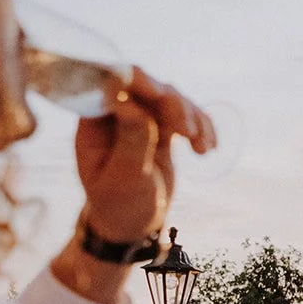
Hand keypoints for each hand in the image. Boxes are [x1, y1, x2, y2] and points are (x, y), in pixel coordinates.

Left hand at [74, 67, 213, 242]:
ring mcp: (141, 118)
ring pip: (171, 98)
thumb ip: (131, 140)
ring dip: (192, 118)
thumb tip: (130, 103)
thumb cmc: (120, 203)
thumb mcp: (124, 177)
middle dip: (173, 105)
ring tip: (202, 148)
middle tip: (189, 132)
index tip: (162, 95)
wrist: (134, 221)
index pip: (112, 85)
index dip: (137, 82)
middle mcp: (116, 113)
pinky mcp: (162, 127)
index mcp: (94, 120)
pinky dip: (201, 127)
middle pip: (147, 87)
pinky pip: (186, 115)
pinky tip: (208, 148)